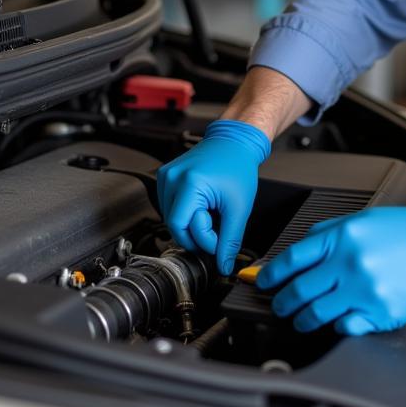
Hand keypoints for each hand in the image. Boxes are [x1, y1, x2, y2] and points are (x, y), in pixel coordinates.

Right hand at [156, 119, 269, 274]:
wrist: (234, 141)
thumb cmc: (238, 166)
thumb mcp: (240, 207)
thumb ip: (230, 240)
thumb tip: (224, 265)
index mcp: (189, 182)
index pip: (181, 227)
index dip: (200, 241)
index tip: (219, 241)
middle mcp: (171, 177)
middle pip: (174, 225)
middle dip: (196, 234)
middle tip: (216, 230)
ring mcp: (166, 176)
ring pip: (171, 218)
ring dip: (191, 224)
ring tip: (211, 213)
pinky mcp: (166, 177)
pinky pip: (170, 206)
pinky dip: (186, 213)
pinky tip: (201, 206)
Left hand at [256, 193, 405, 334]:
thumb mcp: (361, 220)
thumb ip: (328, 233)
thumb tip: (300, 250)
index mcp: (341, 239)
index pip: (292, 259)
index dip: (271, 274)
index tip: (262, 281)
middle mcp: (348, 265)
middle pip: (298, 291)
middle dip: (281, 302)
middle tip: (278, 305)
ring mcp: (364, 292)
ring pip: (316, 314)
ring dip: (302, 319)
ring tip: (300, 319)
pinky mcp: (380, 313)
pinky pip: (346, 327)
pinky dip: (336, 326)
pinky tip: (335, 322)